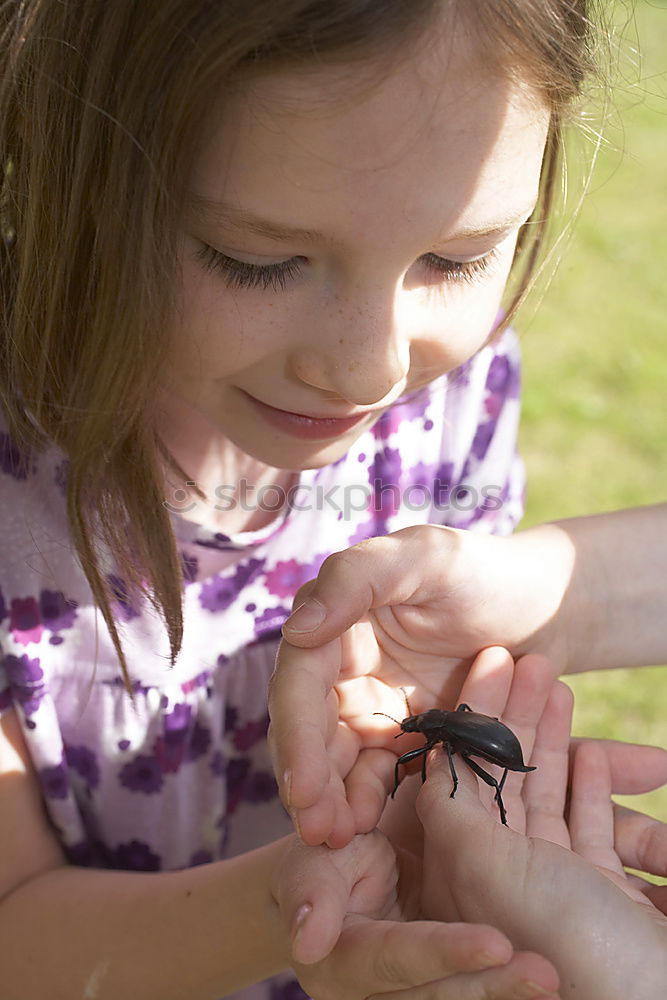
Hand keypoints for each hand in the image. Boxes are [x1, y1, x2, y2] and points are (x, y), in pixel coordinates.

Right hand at [269, 524, 573, 845]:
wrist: (543, 606)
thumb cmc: (484, 571)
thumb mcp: (425, 557)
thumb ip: (357, 578)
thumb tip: (297, 629)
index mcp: (335, 623)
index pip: (299, 684)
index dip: (297, 737)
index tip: (304, 789)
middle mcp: (340, 665)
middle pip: (309, 729)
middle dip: (309, 782)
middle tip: (320, 833)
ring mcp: (370, 703)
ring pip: (336, 759)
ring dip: (332, 800)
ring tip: (343, 839)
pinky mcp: (401, 734)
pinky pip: (377, 772)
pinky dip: (369, 799)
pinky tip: (370, 829)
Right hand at [272, 829, 560, 999]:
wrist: (328, 883)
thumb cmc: (324, 858)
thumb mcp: (313, 863)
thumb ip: (315, 892)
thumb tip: (309, 936)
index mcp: (343, 960)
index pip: (400, 957)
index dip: (446, 951)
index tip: (496, 943)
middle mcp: (375, 992)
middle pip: (439, 994)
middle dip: (491, 986)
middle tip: (544, 973)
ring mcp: (404, 994)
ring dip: (506, 992)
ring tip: (551, 979)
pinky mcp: (429, 987)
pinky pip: (464, 993)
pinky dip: (501, 989)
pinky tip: (543, 988)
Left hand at [416, 665, 666, 999]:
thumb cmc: (565, 943)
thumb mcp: (487, 871)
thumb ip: (450, 814)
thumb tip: (433, 762)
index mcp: (461, 875)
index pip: (459, 774)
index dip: (473, 716)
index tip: (489, 662)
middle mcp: (500, 881)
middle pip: (502, 778)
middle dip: (515, 716)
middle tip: (531, 658)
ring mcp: (552, 889)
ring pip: (546, 794)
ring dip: (555, 741)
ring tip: (559, 686)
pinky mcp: (601, 897)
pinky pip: (587, 827)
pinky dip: (588, 786)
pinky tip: (589, 752)